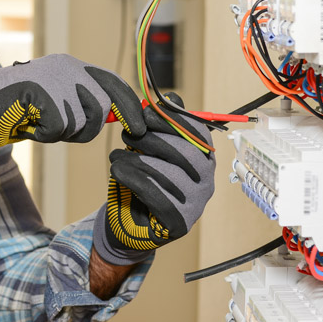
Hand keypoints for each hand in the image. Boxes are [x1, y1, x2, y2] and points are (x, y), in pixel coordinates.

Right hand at [0, 54, 144, 157]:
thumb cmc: (16, 108)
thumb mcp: (56, 101)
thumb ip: (85, 105)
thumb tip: (119, 116)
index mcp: (72, 65)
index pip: (113, 83)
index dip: (130, 106)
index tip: (140, 126)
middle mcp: (67, 68)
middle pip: (101, 107)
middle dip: (87, 127)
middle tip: (60, 128)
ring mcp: (55, 80)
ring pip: (80, 122)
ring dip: (61, 132)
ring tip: (37, 120)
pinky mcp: (42, 94)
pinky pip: (59, 130)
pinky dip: (44, 135)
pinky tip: (28, 123)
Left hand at [93, 94, 214, 265]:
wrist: (132, 224)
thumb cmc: (144, 180)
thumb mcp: (151, 149)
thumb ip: (162, 126)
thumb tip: (171, 97)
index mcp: (204, 159)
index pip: (197, 133)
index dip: (172, 120)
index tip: (146, 113)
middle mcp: (206, 181)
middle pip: (184, 153)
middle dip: (151, 139)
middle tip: (126, 135)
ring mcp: (196, 204)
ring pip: (166, 173)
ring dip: (135, 159)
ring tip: (116, 156)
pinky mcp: (179, 222)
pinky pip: (154, 194)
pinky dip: (132, 178)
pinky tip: (117, 170)